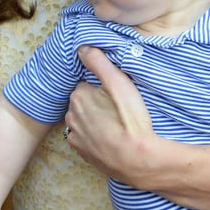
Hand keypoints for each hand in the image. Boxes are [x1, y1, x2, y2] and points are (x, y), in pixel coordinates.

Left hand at [64, 46, 157, 187]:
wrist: (137, 160)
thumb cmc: (130, 120)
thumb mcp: (119, 83)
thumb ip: (98, 62)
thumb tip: (82, 48)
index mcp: (78, 95)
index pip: (88, 84)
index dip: (103, 89)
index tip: (116, 95)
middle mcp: (71, 115)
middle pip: (84, 102)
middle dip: (97, 104)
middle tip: (118, 110)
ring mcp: (75, 136)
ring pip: (84, 120)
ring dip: (95, 120)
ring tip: (116, 125)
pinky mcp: (81, 152)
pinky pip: (85, 138)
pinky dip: (94, 137)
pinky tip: (110, 138)